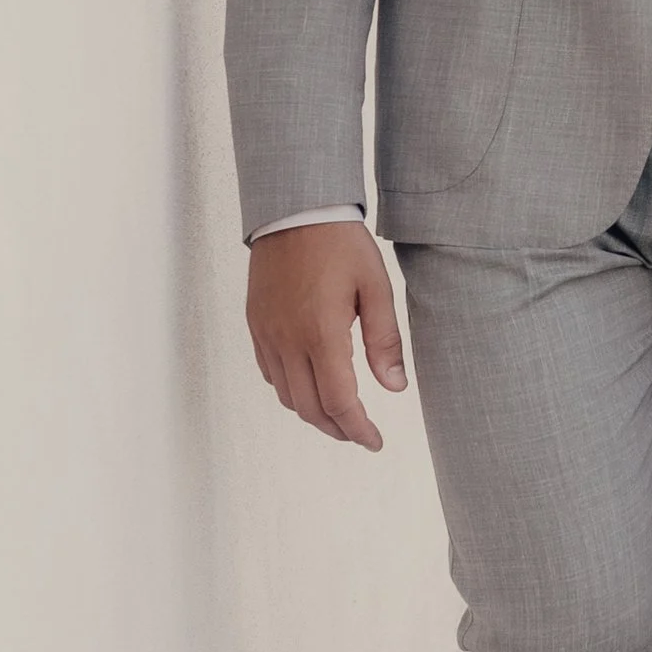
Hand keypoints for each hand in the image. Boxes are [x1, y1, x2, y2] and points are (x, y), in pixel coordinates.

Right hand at [247, 225, 408, 447]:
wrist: (294, 209)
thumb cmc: (340, 243)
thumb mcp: (377, 287)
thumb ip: (385, 340)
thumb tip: (395, 387)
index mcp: (322, 333)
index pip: (340, 402)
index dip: (358, 430)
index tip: (375, 442)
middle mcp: (288, 340)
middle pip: (310, 408)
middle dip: (338, 429)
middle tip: (361, 433)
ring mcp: (267, 334)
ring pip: (287, 395)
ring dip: (314, 413)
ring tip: (340, 414)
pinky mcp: (256, 324)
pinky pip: (270, 373)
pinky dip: (292, 390)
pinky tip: (312, 383)